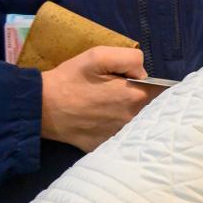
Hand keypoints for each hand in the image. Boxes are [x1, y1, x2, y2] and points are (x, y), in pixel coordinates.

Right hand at [40, 45, 154, 151]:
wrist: (40, 107)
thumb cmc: (69, 79)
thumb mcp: (98, 56)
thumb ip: (130, 58)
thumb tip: (143, 75)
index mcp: (135, 96)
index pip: (162, 92)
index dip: (152, 86)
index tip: (138, 84)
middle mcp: (133, 119)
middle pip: (151, 110)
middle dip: (142, 102)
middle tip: (119, 96)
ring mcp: (120, 136)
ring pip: (137, 126)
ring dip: (130, 118)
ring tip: (109, 110)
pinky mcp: (106, 147)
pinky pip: (120, 140)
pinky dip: (116, 132)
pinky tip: (101, 124)